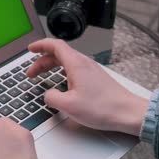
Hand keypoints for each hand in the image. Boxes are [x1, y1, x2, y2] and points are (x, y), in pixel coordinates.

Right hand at [27, 38, 147, 135]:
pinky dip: (61, 73)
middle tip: (31, 73)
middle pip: (58, 54)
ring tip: (42, 77)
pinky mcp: (95, 79)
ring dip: (51, 67)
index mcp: (76, 64)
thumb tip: (48, 95)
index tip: (30, 49)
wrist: (128, 113)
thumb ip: (52, 98)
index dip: (40, 45)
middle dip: (41, 61)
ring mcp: (91, 70)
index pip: (55, 45)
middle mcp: (84, 64)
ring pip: (66, 62)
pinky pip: (74, 69)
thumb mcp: (69, 105)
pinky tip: (59, 84)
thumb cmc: (103, 108)